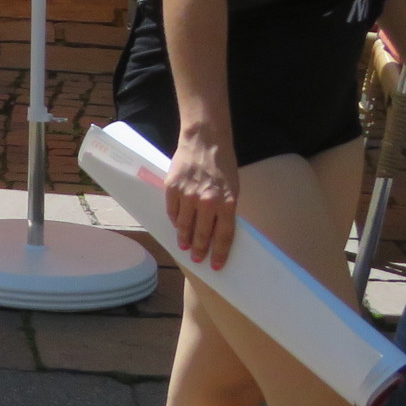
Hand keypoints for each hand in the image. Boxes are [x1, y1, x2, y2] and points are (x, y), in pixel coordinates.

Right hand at [165, 128, 238, 268]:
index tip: (215, 265)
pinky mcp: (172, 188)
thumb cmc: (222, 165)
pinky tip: (176, 224)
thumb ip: (225, 209)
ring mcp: (187, 195)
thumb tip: (217, 229)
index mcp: (227, 203)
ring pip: (183, 225)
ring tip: (184, 245)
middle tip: (197, 258)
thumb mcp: (233, 188)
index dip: (219, 253)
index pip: (223, 236)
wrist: (204, 141)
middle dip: (199, 249)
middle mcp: (207, 202)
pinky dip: (174, 219)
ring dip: (184, 238)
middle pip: (201, 234)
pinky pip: (171, 210)